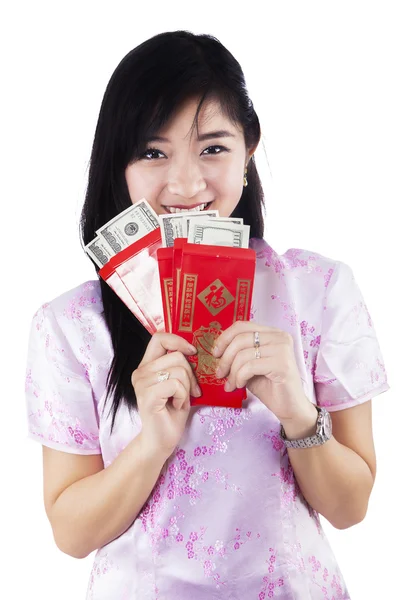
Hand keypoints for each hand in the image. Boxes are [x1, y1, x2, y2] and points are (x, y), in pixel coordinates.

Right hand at [131, 332, 200, 459]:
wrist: (161, 441)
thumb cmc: (172, 413)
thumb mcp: (178, 384)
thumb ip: (180, 366)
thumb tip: (195, 351)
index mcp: (146, 366)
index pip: (159, 338)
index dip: (178, 340)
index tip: (192, 352)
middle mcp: (140, 372)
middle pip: (176, 355)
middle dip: (191, 374)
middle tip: (190, 391)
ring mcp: (141, 383)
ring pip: (179, 370)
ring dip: (187, 388)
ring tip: (180, 401)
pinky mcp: (147, 395)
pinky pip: (176, 384)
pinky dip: (183, 396)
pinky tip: (177, 406)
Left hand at [213, 321, 311, 423]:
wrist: (289, 407)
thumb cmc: (269, 386)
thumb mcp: (249, 365)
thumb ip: (238, 354)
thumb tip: (216, 350)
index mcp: (272, 333)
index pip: (242, 326)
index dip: (224, 338)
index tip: (215, 353)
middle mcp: (280, 337)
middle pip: (240, 338)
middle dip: (225, 358)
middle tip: (219, 374)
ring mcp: (283, 349)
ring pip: (243, 354)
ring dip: (232, 372)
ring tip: (231, 384)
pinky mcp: (283, 364)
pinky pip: (250, 366)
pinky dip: (240, 377)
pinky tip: (241, 385)